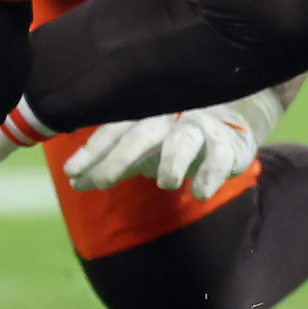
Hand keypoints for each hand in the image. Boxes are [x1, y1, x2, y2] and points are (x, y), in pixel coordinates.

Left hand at [63, 84, 292, 201]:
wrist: (236, 117)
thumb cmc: (177, 134)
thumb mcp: (144, 146)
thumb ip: (113, 162)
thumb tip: (74, 181)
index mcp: (146, 115)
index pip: (116, 129)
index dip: (94, 150)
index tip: (71, 173)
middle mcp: (171, 116)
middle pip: (144, 132)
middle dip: (120, 157)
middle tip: (100, 182)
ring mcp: (201, 127)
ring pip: (184, 139)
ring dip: (173, 160)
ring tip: (165, 183)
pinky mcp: (230, 142)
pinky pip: (220, 156)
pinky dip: (211, 173)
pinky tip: (200, 193)